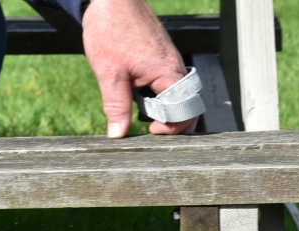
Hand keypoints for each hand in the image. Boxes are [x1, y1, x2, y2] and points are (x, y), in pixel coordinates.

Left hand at [82, 0, 198, 137]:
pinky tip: (140, 89)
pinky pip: (170, 81)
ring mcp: (173, 61)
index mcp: (168, 74)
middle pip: (189, 105)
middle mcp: (176, 68)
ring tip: (141, 106)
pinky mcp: (164, 56)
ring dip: (164, 106)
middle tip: (152, 127)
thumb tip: (118, 133)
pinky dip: (160, 92)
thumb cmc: (111, 29)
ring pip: (179, 94)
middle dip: (174, 121)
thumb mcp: (109, 74)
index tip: (151, 130)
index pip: (186, 112)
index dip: (172, 128)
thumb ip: (116, 106)